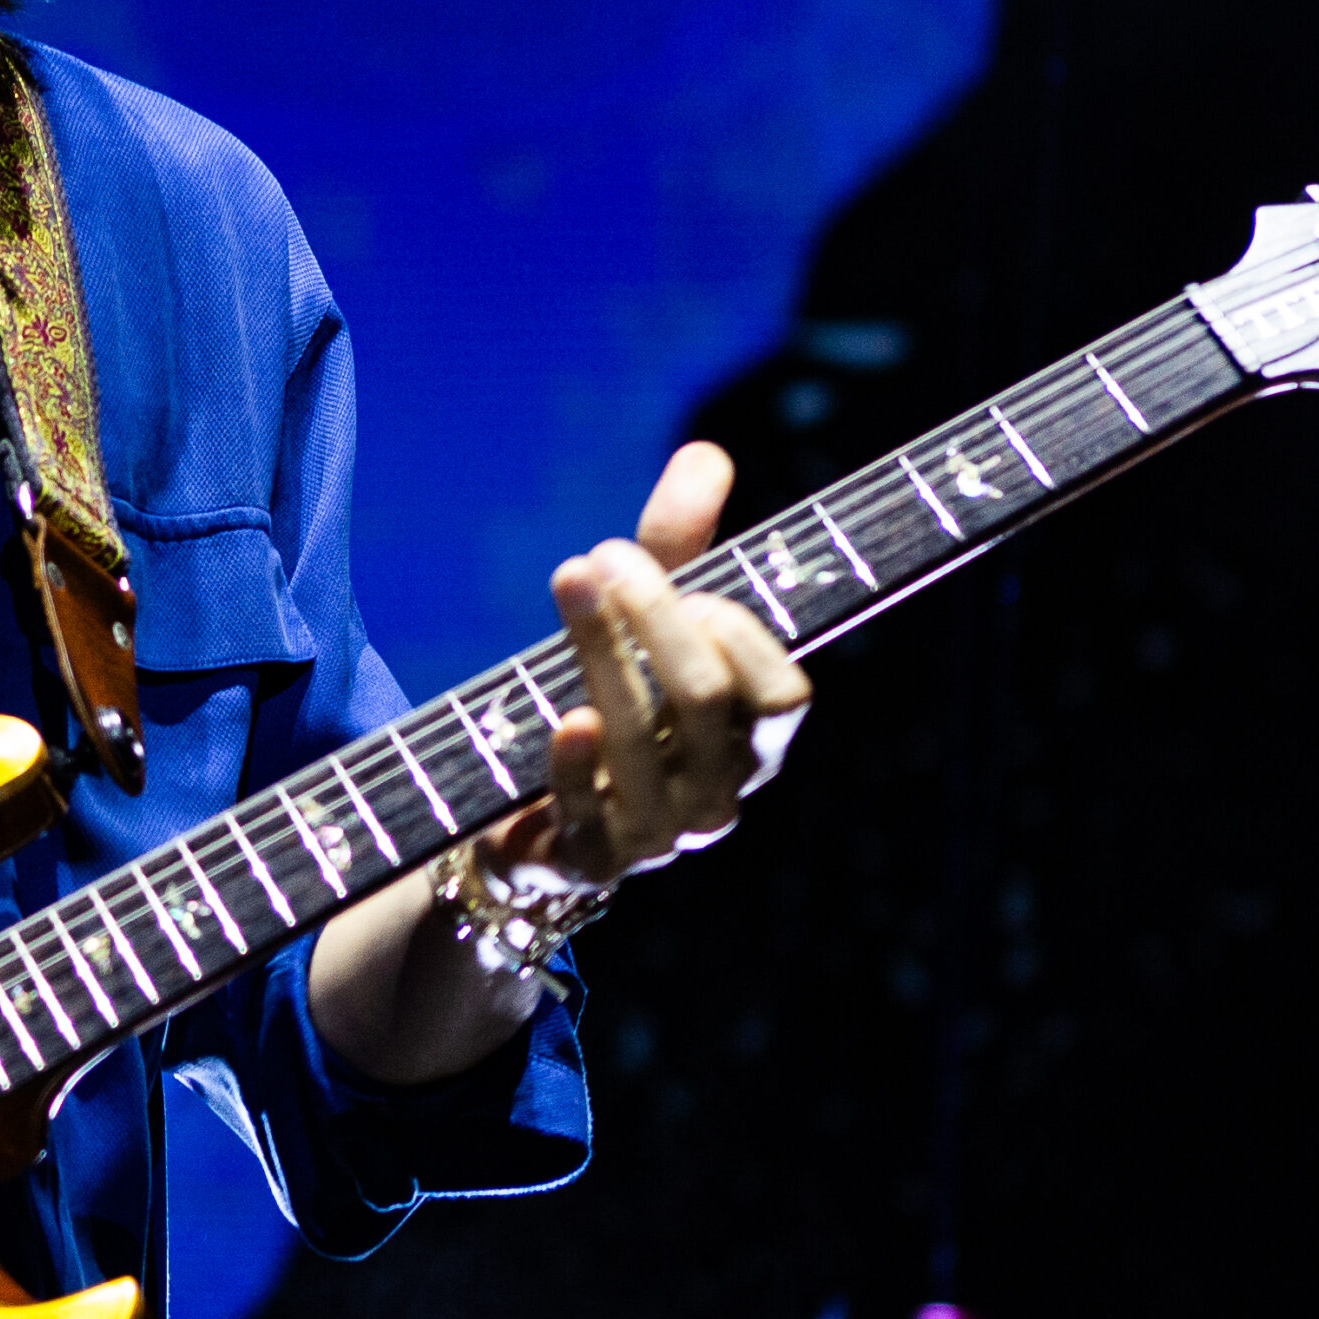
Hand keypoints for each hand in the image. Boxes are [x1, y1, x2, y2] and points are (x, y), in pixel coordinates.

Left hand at [308, 441, 812, 1087]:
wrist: (535, 819)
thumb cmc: (614, 703)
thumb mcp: (646, 624)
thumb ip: (680, 546)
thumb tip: (705, 453)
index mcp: (754, 742)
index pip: (783, 694)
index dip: (740, 634)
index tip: (691, 582)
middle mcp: (720, 797)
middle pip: (707, 701)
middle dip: (656, 617)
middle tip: (602, 555)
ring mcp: (657, 838)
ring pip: (642, 744)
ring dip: (600, 653)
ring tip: (569, 580)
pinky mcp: (589, 864)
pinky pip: (589, 816)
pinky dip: (576, 765)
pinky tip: (563, 719)